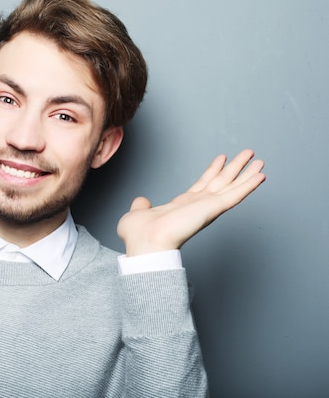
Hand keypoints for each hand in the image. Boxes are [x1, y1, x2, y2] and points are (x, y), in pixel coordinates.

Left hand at [117, 149, 265, 255]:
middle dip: (235, 168)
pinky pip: (235, 195)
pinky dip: (249, 185)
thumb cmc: (139, 236)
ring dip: (246, 173)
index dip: (212, 171)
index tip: (222, 158)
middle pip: (221, 182)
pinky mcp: (213, 209)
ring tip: (260, 161)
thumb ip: (141, 206)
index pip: (202, 185)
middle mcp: (197, 206)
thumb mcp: (136, 215)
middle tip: (249, 154)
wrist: (145, 243)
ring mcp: (206, 207)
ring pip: (232, 186)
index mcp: (182, 206)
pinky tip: (261, 175)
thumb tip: (140, 201)